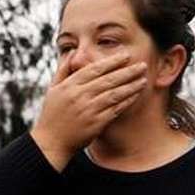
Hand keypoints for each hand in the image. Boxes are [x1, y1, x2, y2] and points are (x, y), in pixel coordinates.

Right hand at [29, 52, 147, 169]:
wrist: (51, 142)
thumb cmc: (52, 115)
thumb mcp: (53, 89)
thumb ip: (63, 69)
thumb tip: (74, 52)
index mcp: (70, 86)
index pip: (95, 69)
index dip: (112, 61)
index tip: (126, 56)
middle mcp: (80, 96)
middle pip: (109, 80)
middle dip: (127, 71)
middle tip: (142, 65)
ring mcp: (89, 110)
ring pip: (115, 94)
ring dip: (131, 86)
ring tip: (143, 79)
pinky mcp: (96, 123)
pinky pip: (115, 109)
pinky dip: (127, 101)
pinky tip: (135, 95)